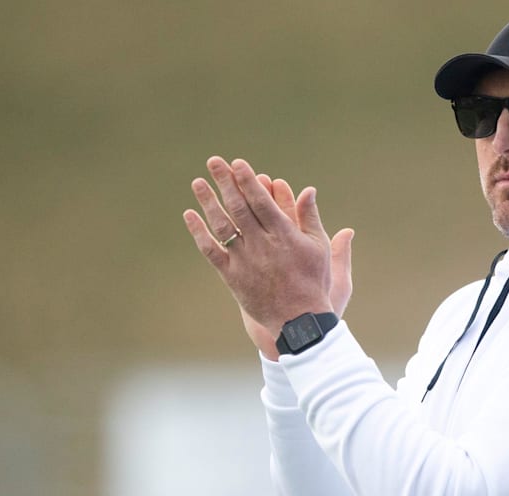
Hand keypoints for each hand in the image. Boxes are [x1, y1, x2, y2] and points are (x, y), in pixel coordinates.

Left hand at [183, 156, 354, 357]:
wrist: (298, 320)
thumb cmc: (312, 281)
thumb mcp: (318, 247)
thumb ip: (310, 217)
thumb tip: (308, 189)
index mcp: (284, 235)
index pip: (261, 201)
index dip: (247, 180)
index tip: (237, 163)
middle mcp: (262, 245)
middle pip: (239, 207)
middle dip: (225, 182)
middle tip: (214, 161)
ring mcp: (244, 260)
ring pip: (222, 225)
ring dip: (208, 201)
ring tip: (198, 182)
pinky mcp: (232, 276)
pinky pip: (211, 250)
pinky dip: (199, 232)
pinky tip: (190, 215)